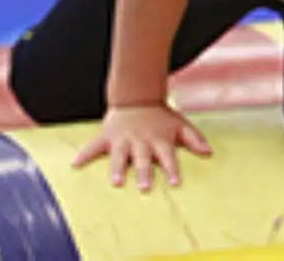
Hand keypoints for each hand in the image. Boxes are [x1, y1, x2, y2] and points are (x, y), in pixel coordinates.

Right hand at [73, 103, 211, 190]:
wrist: (137, 96)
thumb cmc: (160, 115)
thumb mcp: (180, 124)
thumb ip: (194, 139)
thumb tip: (209, 152)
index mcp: (159, 139)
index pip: (168, 156)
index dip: (172, 169)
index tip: (175, 183)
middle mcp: (141, 141)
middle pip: (143, 159)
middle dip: (144, 172)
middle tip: (145, 187)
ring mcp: (123, 139)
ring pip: (119, 156)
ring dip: (117, 168)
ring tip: (116, 182)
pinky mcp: (107, 137)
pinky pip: (93, 146)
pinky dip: (83, 154)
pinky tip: (75, 164)